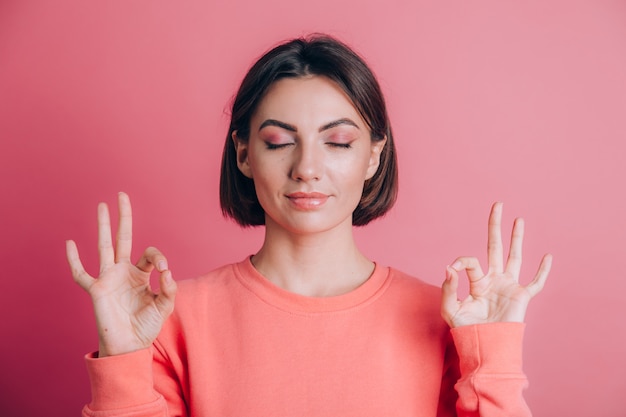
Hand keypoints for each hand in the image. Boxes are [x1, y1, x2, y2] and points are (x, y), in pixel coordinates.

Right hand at [66, 192, 176, 356]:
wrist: (130, 346)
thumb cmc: (147, 326)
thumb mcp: (165, 307)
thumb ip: (170, 290)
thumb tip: (167, 272)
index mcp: (141, 274)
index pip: (149, 254)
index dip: (157, 256)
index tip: (163, 269)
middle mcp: (124, 272)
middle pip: (123, 238)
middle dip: (123, 217)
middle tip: (122, 195)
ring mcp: (108, 278)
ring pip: (104, 247)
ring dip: (103, 226)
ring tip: (102, 205)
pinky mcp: (96, 290)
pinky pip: (81, 274)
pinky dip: (74, 260)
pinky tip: (70, 244)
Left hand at [441, 202, 551, 327]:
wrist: (485, 346)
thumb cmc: (466, 330)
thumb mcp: (450, 309)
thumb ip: (448, 288)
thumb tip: (450, 268)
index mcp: (477, 281)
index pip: (470, 261)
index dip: (461, 261)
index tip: (453, 269)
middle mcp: (494, 279)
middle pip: (495, 247)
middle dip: (496, 226)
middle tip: (497, 205)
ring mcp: (509, 286)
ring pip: (514, 256)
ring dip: (517, 238)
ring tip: (518, 219)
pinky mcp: (521, 296)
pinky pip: (535, 282)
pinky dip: (542, 270)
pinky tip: (548, 256)